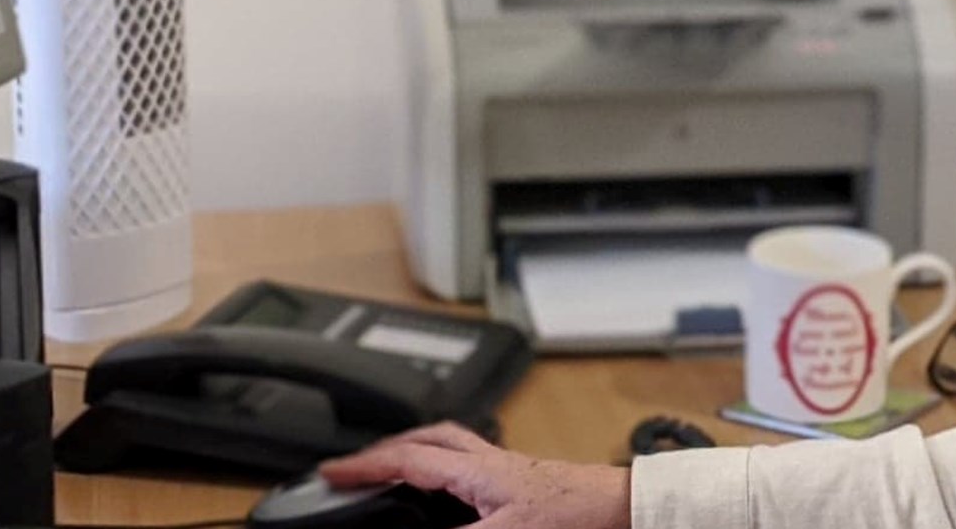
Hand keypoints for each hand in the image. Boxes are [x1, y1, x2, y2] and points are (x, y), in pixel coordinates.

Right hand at [320, 422, 632, 528]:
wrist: (625, 508)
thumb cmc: (578, 514)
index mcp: (477, 468)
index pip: (406, 459)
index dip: (364, 466)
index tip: (330, 472)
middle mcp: (490, 461)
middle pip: (426, 440)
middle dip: (387, 448)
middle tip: (358, 464)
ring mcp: (508, 467)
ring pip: (450, 447)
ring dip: (417, 452)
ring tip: (394, 468)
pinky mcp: (524, 479)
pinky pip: (472, 462)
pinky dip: (448, 468)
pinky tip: (450, 490)